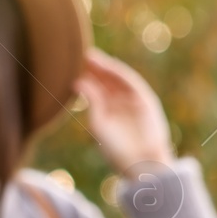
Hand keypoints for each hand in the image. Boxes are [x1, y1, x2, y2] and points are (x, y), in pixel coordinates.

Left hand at [73, 48, 175, 171]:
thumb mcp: (99, 123)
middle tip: (78, 54)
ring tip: (90, 56)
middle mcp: (119, 102)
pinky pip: (133, 83)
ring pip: (118, 79)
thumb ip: (92, 102)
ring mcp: (133, 100)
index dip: (85, 75)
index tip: (70, 64)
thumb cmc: (117, 149)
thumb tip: (78, 81)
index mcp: (106, 108)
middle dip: (94, 67)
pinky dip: (121, 74)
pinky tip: (109, 65)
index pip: (95, 87)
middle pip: (105, 80)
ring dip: (106, 67)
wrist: (141, 163)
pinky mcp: (146, 100)